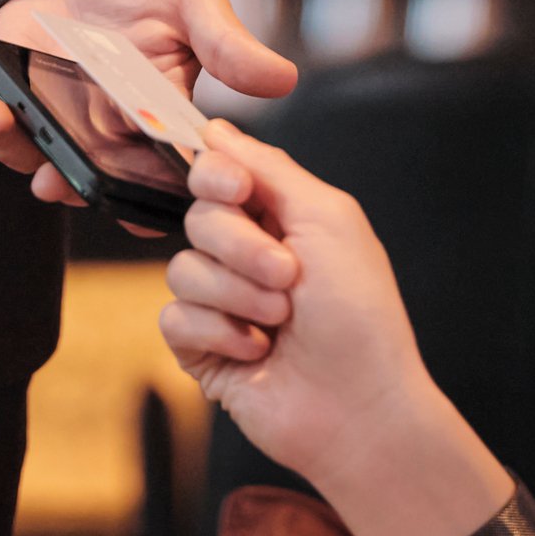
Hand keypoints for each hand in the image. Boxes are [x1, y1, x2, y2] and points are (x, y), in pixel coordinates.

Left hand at [0, 0, 294, 212]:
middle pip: (74, 177)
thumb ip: (227, 43)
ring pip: (17, 147)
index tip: (125, 217)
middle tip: (46, 179)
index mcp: (144, 126)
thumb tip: (283, 79)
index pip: (144, 183)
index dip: (135, 207)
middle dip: (57, 181)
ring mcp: (43, 111)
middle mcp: (91, 131)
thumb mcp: (193, 2)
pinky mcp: (2, 81)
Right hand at [158, 119, 454, 501]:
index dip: (217, 175)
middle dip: (241, 247)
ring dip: (238, 295)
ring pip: (183, 268)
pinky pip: (174, 317)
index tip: (238, 191)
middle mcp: (245, 254)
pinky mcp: (200, 347)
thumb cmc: (360, 316)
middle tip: (288, 276)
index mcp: (278, 217)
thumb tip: (217, 128)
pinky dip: (219, 333)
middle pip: (198, 217)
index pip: (217, 171)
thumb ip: (270, 168)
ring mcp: (221, 302)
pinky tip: (257, 352)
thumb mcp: (328, 220)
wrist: (359, 407)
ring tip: (280, 322)